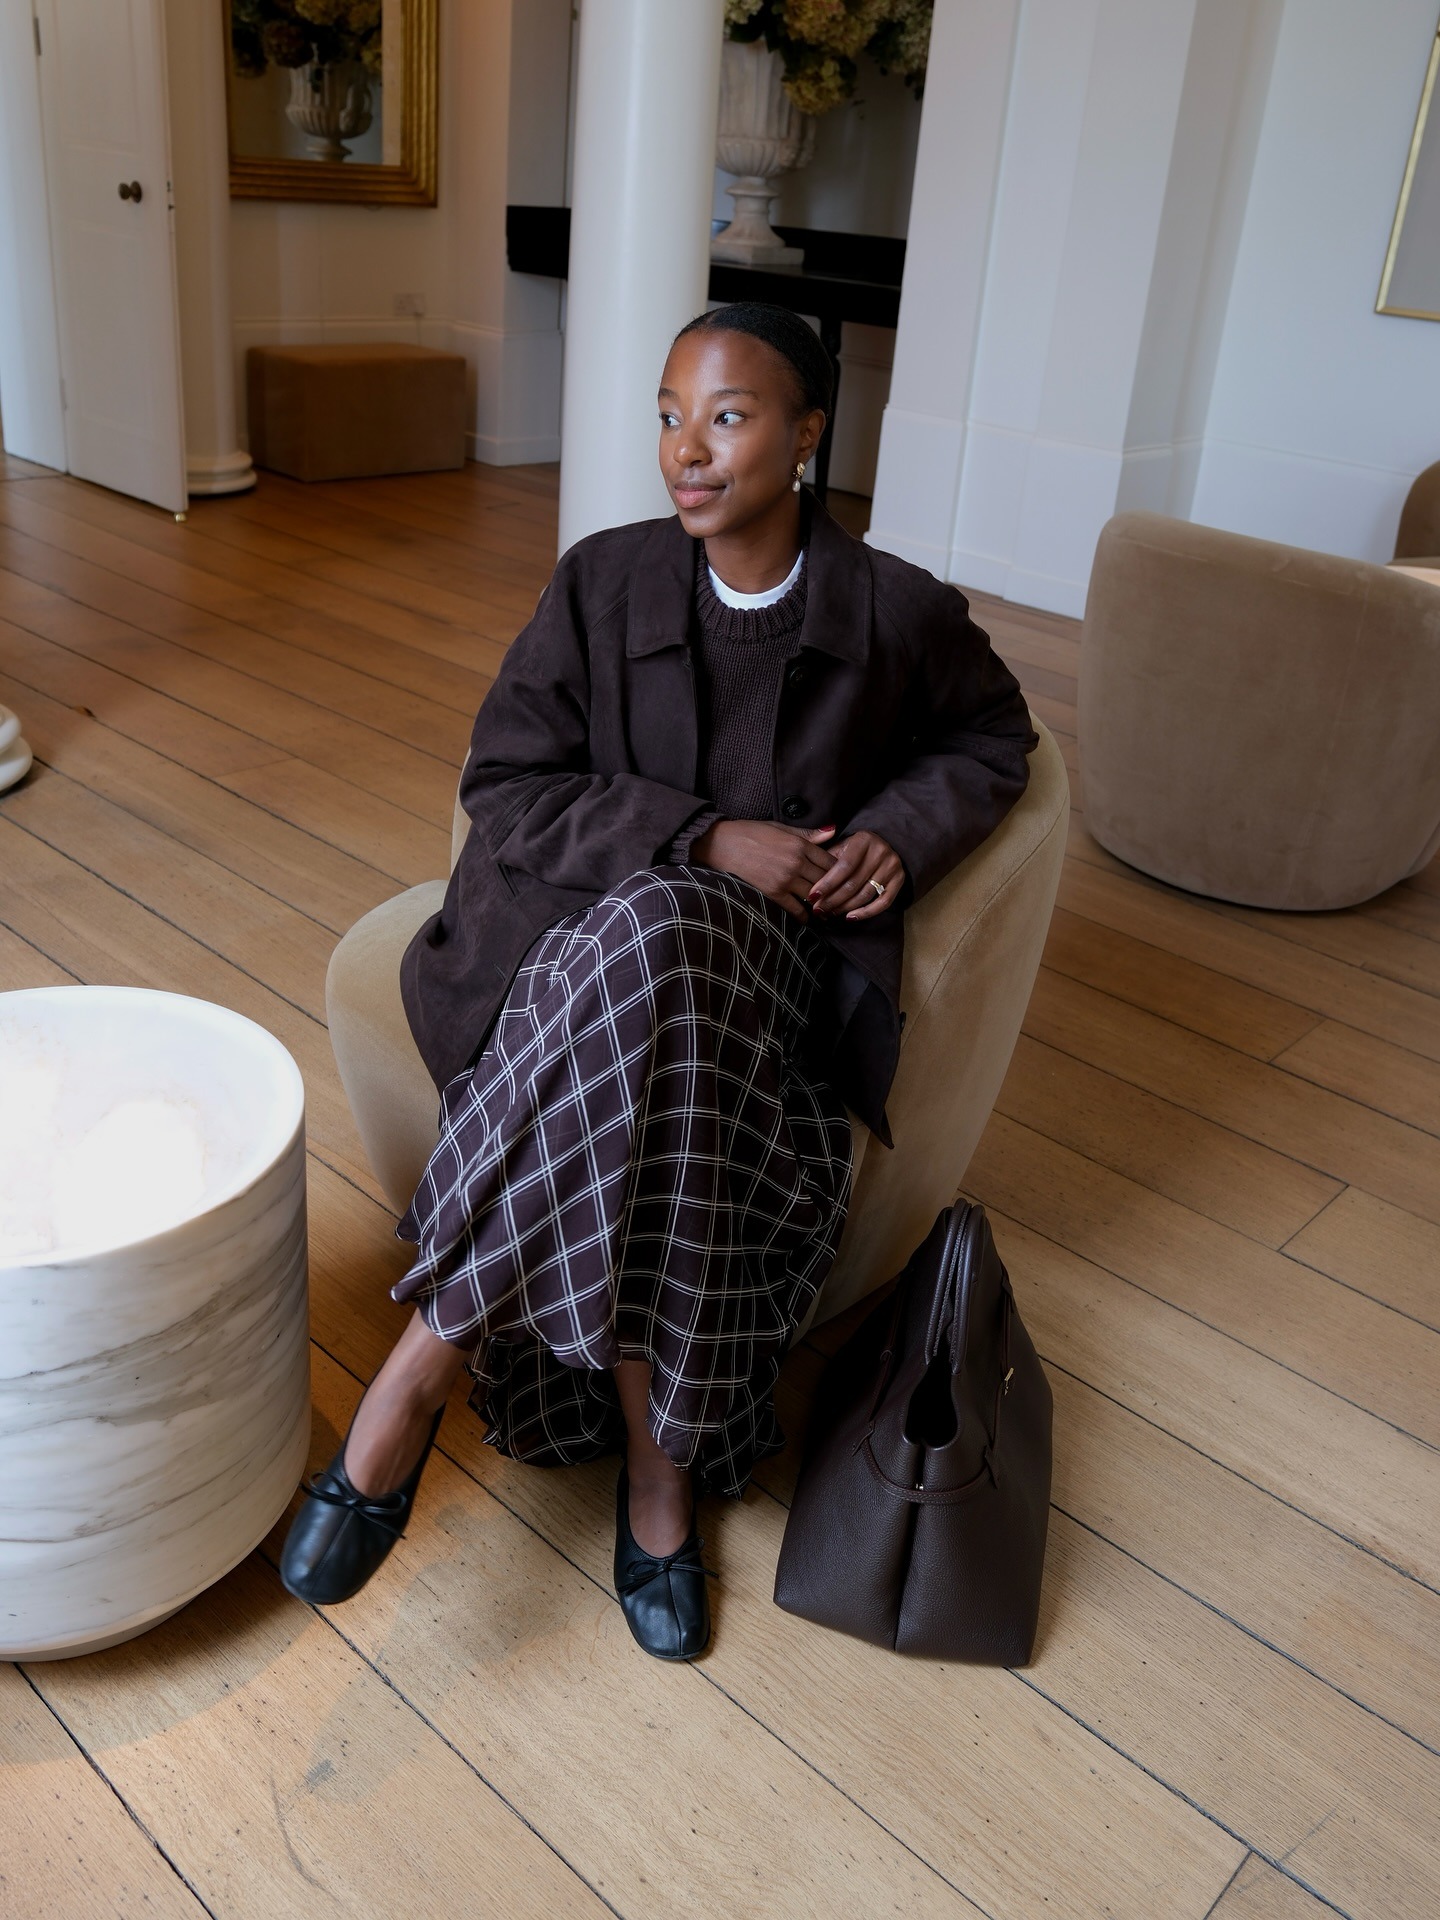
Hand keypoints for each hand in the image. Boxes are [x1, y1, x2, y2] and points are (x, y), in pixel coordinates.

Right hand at [690, 819, 836, 918]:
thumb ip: (808, 834)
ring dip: (823, 904)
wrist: (722, 844)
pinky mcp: (773, 892)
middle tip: (843, 899)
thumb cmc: (750, 832)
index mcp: (800, 844)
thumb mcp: (780, 827)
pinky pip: (795, 908)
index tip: (845, 878)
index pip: (831, 861)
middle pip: (827, 880)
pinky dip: (804, 915)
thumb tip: (834, 829)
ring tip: (830, 911)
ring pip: (815, 895)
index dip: (841, 871)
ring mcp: (785, 879)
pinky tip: (808, 918)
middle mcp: (796, 862)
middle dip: (836, 890)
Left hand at [806, 829, 903, 919]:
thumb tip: (808, 880)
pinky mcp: (899, 880)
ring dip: (845, 908)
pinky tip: (850, 917)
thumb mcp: (842, 846)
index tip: (812, 896)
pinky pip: (883, 902)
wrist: (885, 843)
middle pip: (853, 883)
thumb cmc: (856, 849)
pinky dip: (866, 913)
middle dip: (832, 900)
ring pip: (865, 895)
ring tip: (830, 913)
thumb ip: (827, 859)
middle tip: (818, 909)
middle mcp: (880, 852)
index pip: (843, 867)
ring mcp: (892, 866)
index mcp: (863, 840)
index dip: (827, 884)